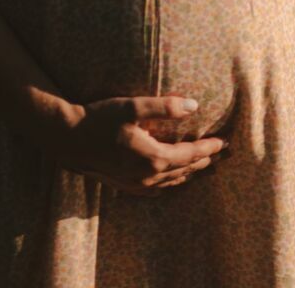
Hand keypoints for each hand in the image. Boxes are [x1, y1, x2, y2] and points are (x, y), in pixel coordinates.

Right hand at [56, 94, 227, 193]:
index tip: (225, 141)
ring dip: (193, 173)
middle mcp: (148, 177)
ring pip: (174, 182)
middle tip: (225, 154)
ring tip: (208, 166)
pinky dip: (175, 181)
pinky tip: (177, 178)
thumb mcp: (132, 106)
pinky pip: (160, 188)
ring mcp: (137, 185)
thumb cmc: (100, 118)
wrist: (68, 139)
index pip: (191, 155)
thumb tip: (194, 106)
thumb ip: (164, 106)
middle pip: (186, 171)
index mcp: (153, 158)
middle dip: (207, 162)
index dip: (210, 148)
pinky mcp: (127, 186)